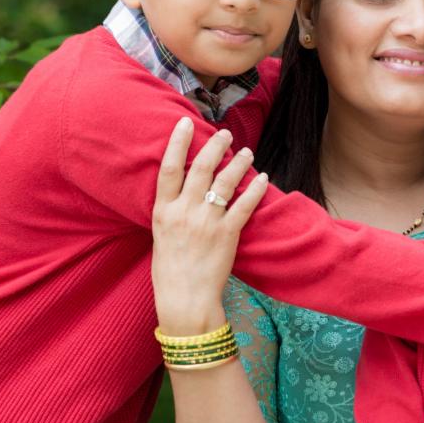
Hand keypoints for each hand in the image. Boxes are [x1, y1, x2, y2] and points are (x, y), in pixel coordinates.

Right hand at [151, 118, 268, 334]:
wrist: (184, 299)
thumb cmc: (170, 270)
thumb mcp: (160, 235)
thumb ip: (171, 210)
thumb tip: (183, 189)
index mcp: (163, 211)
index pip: (169, 168)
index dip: (176, 142)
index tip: (185, 123)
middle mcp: (184, 212)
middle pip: (201, 168)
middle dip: (214, 146)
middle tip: (225, 133)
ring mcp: (206, 222)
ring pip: (225, 182)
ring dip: (238, 162)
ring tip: (247, 152)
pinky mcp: (227, 234)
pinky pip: (244, 205)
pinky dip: (255, 189)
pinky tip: (263, 177)